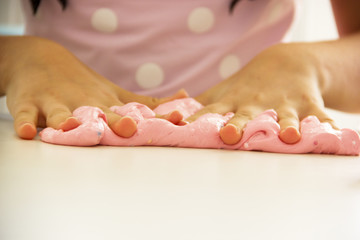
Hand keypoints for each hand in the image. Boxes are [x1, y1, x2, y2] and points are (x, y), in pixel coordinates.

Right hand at [0, 36, 186, 139]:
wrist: (41, 59)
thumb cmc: (84, 84)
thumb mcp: (116, 92)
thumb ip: (148, 102)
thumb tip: (185, 98)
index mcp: (104, 102)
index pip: (128, 111)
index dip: (151, 118)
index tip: (175, 120)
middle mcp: (82, 102)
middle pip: (97, 113)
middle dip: (113, 121)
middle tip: (128, 127)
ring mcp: (54, 102)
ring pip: (59, 113)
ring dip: (65, 120)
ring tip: (70, 126)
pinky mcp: (28, 102)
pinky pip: (24, 114)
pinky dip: (25, 122)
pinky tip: (28, 132)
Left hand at [188, 43, 337, 144]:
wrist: (284, 63)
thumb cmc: (247, 85)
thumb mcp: (221, 92)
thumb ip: (198, 105)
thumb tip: (169, 115)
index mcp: (232, 103)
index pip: (210, 113)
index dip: (195, 120)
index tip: (180, 128)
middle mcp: (255, 104)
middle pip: (244, 116)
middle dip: (236, 126)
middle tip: (228, 136)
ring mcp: (281, 103)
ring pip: (283, 116)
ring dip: (285, 125)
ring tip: (288, 137)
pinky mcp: (307, 103)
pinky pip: (317, 115)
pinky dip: (325, 123)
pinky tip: (334, 132)